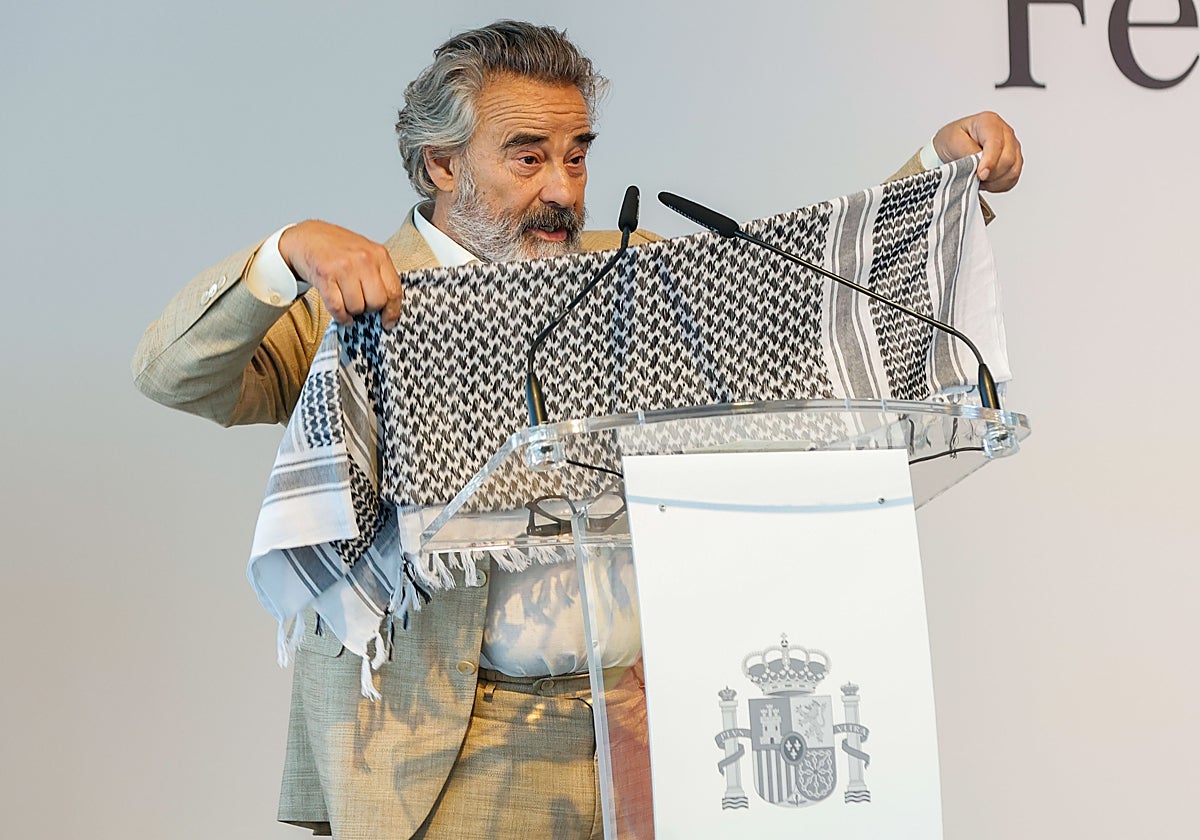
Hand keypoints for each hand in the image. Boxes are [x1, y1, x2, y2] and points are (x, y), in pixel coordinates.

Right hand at [279, 220, 403, 328]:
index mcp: (379, 254)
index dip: (392, 311)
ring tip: (347, 301)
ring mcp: (344, 267)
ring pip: (357, 307)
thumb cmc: (338, 248)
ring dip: (352, 311)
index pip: (394, 290)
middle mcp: (363, 259)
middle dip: (369, 309)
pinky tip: (341, 313)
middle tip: (361, 303)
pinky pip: (337, 307)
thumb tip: (388, 307)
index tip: (388, 321)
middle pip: (377, 302)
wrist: (308, 238)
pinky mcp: (325, 276)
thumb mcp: (367, 253)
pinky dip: (340, 316)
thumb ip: (380, 275)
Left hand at [932, 111, 1022, 192]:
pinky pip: (1012, 179)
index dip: (990, 161)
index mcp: (989, 122)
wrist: (953, 147)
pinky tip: (986, 182)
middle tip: (974, 176)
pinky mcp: (1014, 161)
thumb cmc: (952, 140)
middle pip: (1008, 159)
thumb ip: (967, 152)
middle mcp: (1005, 132)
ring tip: (978, 179)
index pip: (996, 143)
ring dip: (994, 181)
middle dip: (990, 174)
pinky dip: (998, 185)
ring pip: (1013, 171)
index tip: (980, 174)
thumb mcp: (952, 141)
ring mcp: (1012, 147)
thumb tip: (978, 164)